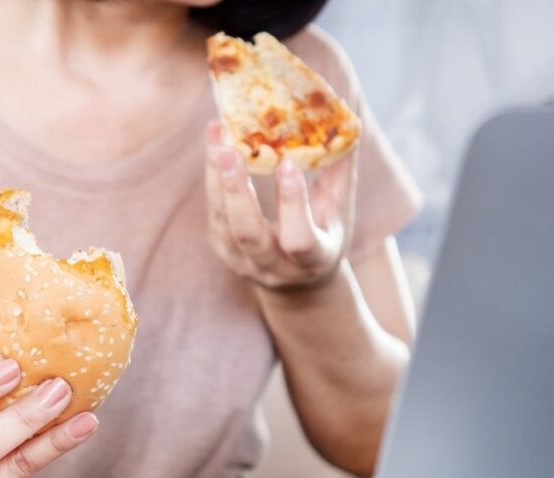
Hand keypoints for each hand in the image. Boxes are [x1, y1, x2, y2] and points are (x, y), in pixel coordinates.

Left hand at [204, 121, 355, 288]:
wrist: (297, 282)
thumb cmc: (325, 233)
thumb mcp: (339, 208)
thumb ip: (340, 167)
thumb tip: (346, 114)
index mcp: (313, 260)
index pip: (299, 239)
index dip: (292, 202)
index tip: (286, 162)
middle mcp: (274, 267)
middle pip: (248, 234)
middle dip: (236, 191)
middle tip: (229, 149)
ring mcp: (242, 262)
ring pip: (223, 222)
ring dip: (216, 177)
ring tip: (216, 135)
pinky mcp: (222, 250)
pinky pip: (214, 213)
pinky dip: (211, 178)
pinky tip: (214, 145)